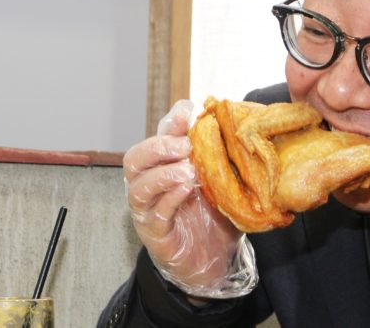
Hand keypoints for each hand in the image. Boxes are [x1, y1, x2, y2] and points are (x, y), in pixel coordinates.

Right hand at [123, 100, 243, 294]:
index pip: (159, 135)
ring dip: (163, 173)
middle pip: (135, 157)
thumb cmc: (215, 214)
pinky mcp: (154, 233)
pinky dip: (169, 198)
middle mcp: (150, 183)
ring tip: (188, 170)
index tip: (188, 110)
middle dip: (158, 145)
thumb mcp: (220, 180)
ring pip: (138, 185)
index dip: (171, 120)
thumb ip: (220, 155)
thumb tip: (234, 123)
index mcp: (166, 164)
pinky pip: (154, 213)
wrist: (214, 259)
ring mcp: (148, 209)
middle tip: (185, 145)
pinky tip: (186, 190)